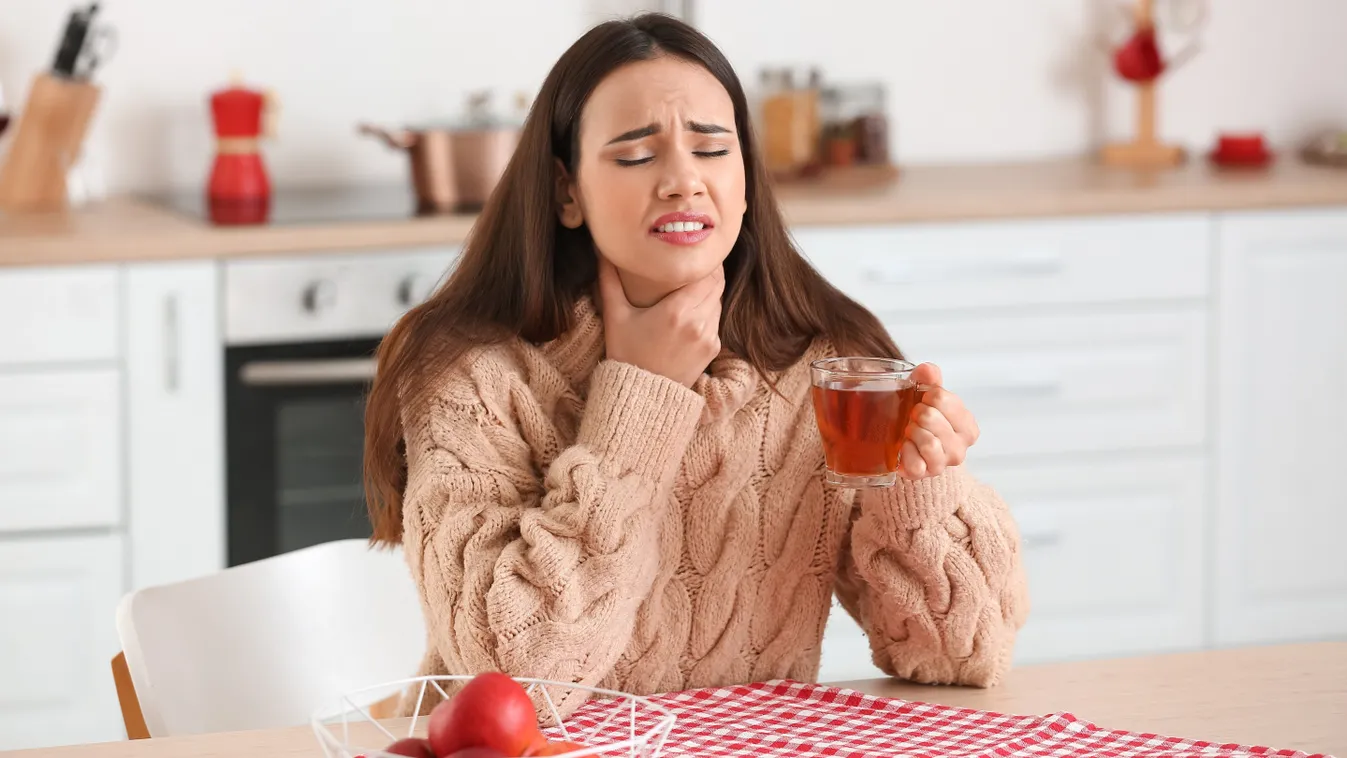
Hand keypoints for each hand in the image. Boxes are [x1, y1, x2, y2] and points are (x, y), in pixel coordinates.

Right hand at [597, 257, 723, 387]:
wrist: (641, 395)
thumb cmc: (625, 353)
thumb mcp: (615, 315)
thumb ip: (609, 280)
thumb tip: (602, 250)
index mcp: (677, 310)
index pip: (706, 274)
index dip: (705, 261)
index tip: (696, 252)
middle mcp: (698, 322)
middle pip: (717, 285)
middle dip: (709, 273)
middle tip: (696, 264)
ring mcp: (709, 337)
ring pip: (718, 302)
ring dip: (708, 293)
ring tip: (692, 288)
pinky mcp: (713, 349)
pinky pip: (716, 321)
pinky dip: (708, 313)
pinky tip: (691, 313)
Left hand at [899, 363, 979, 479]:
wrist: (912, 451)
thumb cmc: (924, 421)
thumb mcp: (928, 396)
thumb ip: (930, 379)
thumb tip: (926, 369)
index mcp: (968, 426)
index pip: (943, 398)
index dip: (927, 396)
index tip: (925, 400)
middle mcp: (960, 447)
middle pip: (931, 417)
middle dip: (917, 414)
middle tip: (914, 417)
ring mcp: (943, 464)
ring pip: (928, 442)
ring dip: (912, 432)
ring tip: (910, 431)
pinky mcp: (924, 475)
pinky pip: (914, 463)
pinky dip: (905, 451)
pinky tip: (904, 447)